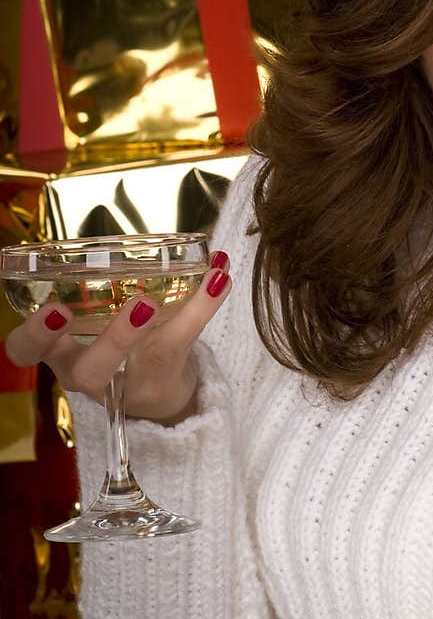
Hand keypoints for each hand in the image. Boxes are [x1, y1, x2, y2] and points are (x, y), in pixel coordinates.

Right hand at [4, 251, 231, 425]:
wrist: (158, 390)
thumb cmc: (116, 344)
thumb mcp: (92, 321)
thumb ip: (98, 281)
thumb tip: (130, 228)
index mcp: (63, 352)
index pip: (27, 351)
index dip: (34, 335)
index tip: (52, 310)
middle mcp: (91, 373)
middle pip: (89, 369)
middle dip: (111, 339)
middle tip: (137, 305)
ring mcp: (133, 381)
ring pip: (145, 362)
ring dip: (164, 325)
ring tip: (164, 298)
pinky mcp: (165, 377)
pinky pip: (184, 343)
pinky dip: (205, 305)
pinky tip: (220, 278)